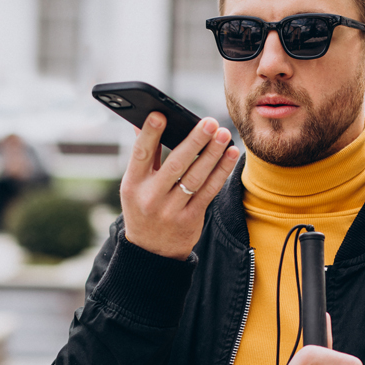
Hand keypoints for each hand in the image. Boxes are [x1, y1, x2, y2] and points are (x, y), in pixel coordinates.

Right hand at [120, 112, 239, 258]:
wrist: (152, 251)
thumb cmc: (143, 208)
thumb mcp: (134, 185)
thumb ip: (143, 156)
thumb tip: (145, 122)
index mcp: (133, 184)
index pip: (141, 154)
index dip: (150, 134)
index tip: (161, 114)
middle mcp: (151, 197)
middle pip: (175, 164)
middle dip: (195, 141)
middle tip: (210, 122)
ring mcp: (171, 210)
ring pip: (196, 177)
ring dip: (213, 154)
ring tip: (224, 135)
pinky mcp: (191, 218)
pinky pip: (209, 191)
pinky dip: (221, 171)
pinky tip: (231, 154)